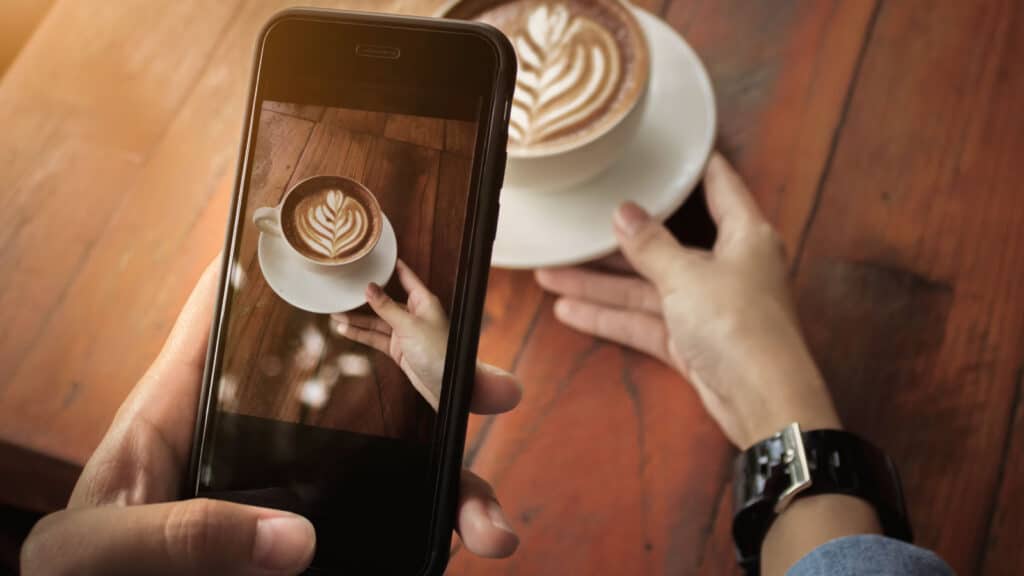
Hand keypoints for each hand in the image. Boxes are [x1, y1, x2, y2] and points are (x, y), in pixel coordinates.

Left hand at [22, 257, 521, 575]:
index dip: (280, 265)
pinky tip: (464, 542)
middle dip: (428, 381)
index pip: (228, 316)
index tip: (349, 239)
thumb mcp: (99, 549)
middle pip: (349, 385)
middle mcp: (250, 439)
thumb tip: (291, 539)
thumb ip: (177, 533)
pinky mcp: (307, 537)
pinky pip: (384, 522)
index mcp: (183, 409)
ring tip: (490, 522)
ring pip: (386, 464)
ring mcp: (285, 490)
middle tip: (490, 387)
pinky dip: (433, 531)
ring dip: (451, 481)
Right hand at [332, 259, 518, 414]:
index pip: (406, 277)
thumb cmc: (439, 353)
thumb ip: (386, 307)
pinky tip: (345, 329)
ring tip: (335, 312)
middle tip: (342, 290)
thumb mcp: (409, 326)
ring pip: (376, 321)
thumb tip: (369, 287)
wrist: (447, 386)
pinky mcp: (399, 349)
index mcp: (424, 301)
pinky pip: (376, 338)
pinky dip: (361, 334)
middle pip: (385, 301)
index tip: (376, 256)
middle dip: (364, 297)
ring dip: (357, 319)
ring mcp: (405, 332)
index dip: (391, 266)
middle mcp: (414, 314)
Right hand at [535, 153, 840, 448]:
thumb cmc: (737, 323)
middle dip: (617, 242)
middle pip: (666, 244)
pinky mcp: (691, 342)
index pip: (720, 186)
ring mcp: (707, 307)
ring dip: (601, 285)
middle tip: (574, 228)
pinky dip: (612, 318)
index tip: (666, 147)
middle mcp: (727, 266)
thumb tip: (623, 212)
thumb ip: (650, 244)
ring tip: (549, 275)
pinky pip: (645, 322)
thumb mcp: (686, 276)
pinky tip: (570, 311)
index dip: (694, 165)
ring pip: (647, 288)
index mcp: (744, 235)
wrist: (762, 401)